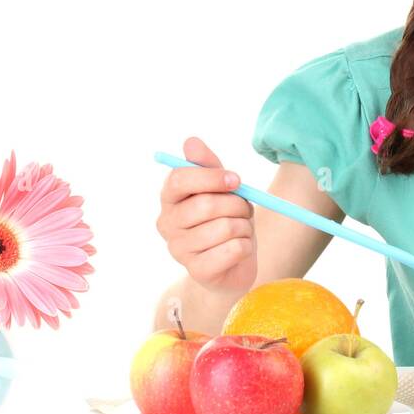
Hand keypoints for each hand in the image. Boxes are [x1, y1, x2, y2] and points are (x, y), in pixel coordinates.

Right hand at [156, 136, 257, 295]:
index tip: (236, 180)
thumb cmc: (225, 219)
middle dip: (236, 204)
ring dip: (244, 226)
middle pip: (205, 205)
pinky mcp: (198, 271)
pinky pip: (234, 249)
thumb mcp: (222, 189)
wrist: (232, 264)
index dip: (211, 177)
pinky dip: (246, 246)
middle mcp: (167, 224)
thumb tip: (191, 141)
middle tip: (244, 209)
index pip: (179, 180)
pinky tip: (240, 249)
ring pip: (225, 227)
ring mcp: (179, 250)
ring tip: (240, 230)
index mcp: (169, 199)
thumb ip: (208, 165)